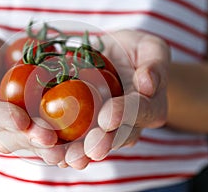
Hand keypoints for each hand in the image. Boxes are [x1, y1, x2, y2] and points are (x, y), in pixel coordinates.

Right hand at [0, 31, 64, 163]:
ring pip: (23, 142)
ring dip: (45, 147)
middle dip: (28, 139)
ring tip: (66, 151)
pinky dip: (55, 141)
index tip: (21, 119)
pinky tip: (72, 144)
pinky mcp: (23, 124)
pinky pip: (37, 135)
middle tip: (51, 140)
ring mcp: (4, 127)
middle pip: (5, 137)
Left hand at [60, 30, 169, 167]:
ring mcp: (109, 129)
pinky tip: (53, 153)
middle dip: (102, 144)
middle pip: (118, 137)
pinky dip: (65, 148)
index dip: (125, 114)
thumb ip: (155, 64)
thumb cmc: (134, 52)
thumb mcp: (150, 48)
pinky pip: (78, 141)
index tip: (106, 118)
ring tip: (66, 158)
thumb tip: (147, 83)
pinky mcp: (89, 129)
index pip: (141, 111)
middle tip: (88, 150)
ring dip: (81, 153)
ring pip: (98, 144)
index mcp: (150, 105)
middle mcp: (130, 123)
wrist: (114, 58)